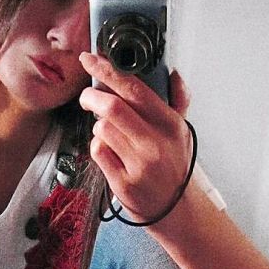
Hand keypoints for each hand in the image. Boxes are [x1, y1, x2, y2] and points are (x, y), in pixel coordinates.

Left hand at [78, 52, 192, 221]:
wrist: (175, 209)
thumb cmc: (174, 167)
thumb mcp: (182, 133)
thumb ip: (177, 101)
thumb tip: (174, 74)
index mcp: (169, 124)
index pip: (134, 89)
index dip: (108, 70)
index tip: (91, 59)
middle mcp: (155, 144)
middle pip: (112, 107)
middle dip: (91, 97)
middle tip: (87, 97)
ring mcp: (138, 165)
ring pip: (102, 130)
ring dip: (98, 128)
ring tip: (110, 135)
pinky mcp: (123, 182)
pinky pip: (98, 152)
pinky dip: (99, 148)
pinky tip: (111, 154)